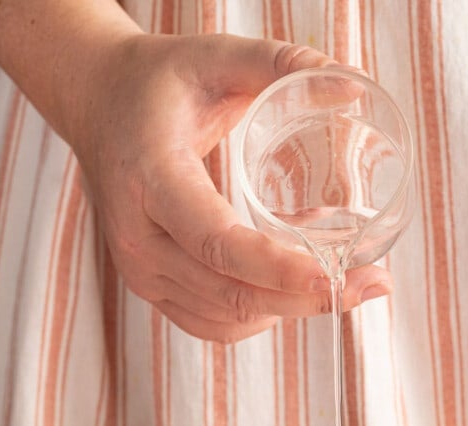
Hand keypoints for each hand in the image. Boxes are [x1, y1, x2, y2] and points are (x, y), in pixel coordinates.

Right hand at [71, 33, 391, 341]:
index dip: (276, 268)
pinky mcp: (151, 288)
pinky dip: (261, 314)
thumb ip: (279, 64)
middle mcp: (137, 237)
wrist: (97, 106)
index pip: (215, 242)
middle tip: (371, 285)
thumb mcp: (213, 58)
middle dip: (306, 299)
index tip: (334, 276)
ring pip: (228, 317)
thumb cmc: (156, 83)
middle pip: (230, 293)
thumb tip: (351, 87)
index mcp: (148, 178)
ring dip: (290, 308)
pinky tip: (291, 287)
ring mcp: (140, 271)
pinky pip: (214, 325)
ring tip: (340, 276)